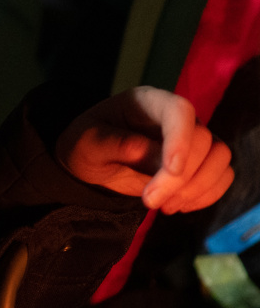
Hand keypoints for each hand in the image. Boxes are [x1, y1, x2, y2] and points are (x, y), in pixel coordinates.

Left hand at [58, 86, 233, 212]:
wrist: (94, 164)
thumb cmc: (88, 144)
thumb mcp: (86, 143)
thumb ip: (111, 144)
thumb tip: (143, 150)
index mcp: (148, 101)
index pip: (179, 110)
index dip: (181, 139)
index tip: (171, 170)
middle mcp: (176, 117)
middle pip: (203, 140)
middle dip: (180, 178)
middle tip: (150, 201)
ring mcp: (193, 140)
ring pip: (220, 158)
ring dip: (197, 188)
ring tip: (164, 206)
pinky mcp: (202, 163)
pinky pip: (222, 176)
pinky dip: (206, 196)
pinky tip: (177, 206)